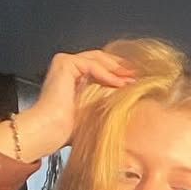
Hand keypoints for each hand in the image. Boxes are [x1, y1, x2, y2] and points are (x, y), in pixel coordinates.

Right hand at [24, 49, 138, 152]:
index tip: (137, 82)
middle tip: (139, 76)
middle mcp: (69, 67)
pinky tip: (120, 84)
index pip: (102, 68)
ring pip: (97, 59)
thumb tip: (131, 104)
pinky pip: (91, 64)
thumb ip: (108, 102)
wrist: (51, 130)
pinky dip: (107, 73)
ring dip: (117, 69)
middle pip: (101, 60)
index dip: (120, 73)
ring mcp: (65, 63)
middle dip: (121, 68)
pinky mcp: (64, 63)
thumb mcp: (96, 112)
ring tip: (133, 79)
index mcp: (75, 77)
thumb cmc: (69, 129)